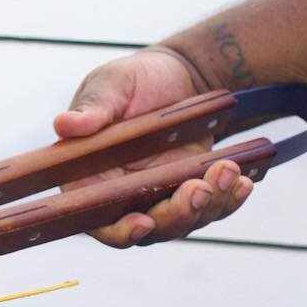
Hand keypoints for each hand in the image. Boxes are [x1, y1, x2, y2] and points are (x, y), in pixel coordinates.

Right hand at [53, 49, 254, 247]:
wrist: (178, 76)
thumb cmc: (134, 80)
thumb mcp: (111, 84)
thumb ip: (91, 108)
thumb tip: (65, 124)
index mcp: (89, 179)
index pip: (98, 219)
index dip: (119, 230)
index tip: (143, 222)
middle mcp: (122, 198)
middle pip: (148, 229)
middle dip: (177, 215)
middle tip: (200, 188)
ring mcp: (158, 199)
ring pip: (183, 222)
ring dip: (209, 205)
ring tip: (227, 169)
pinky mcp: (190, 193)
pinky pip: (211, 208)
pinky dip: (228, 199)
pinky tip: (241, 180)